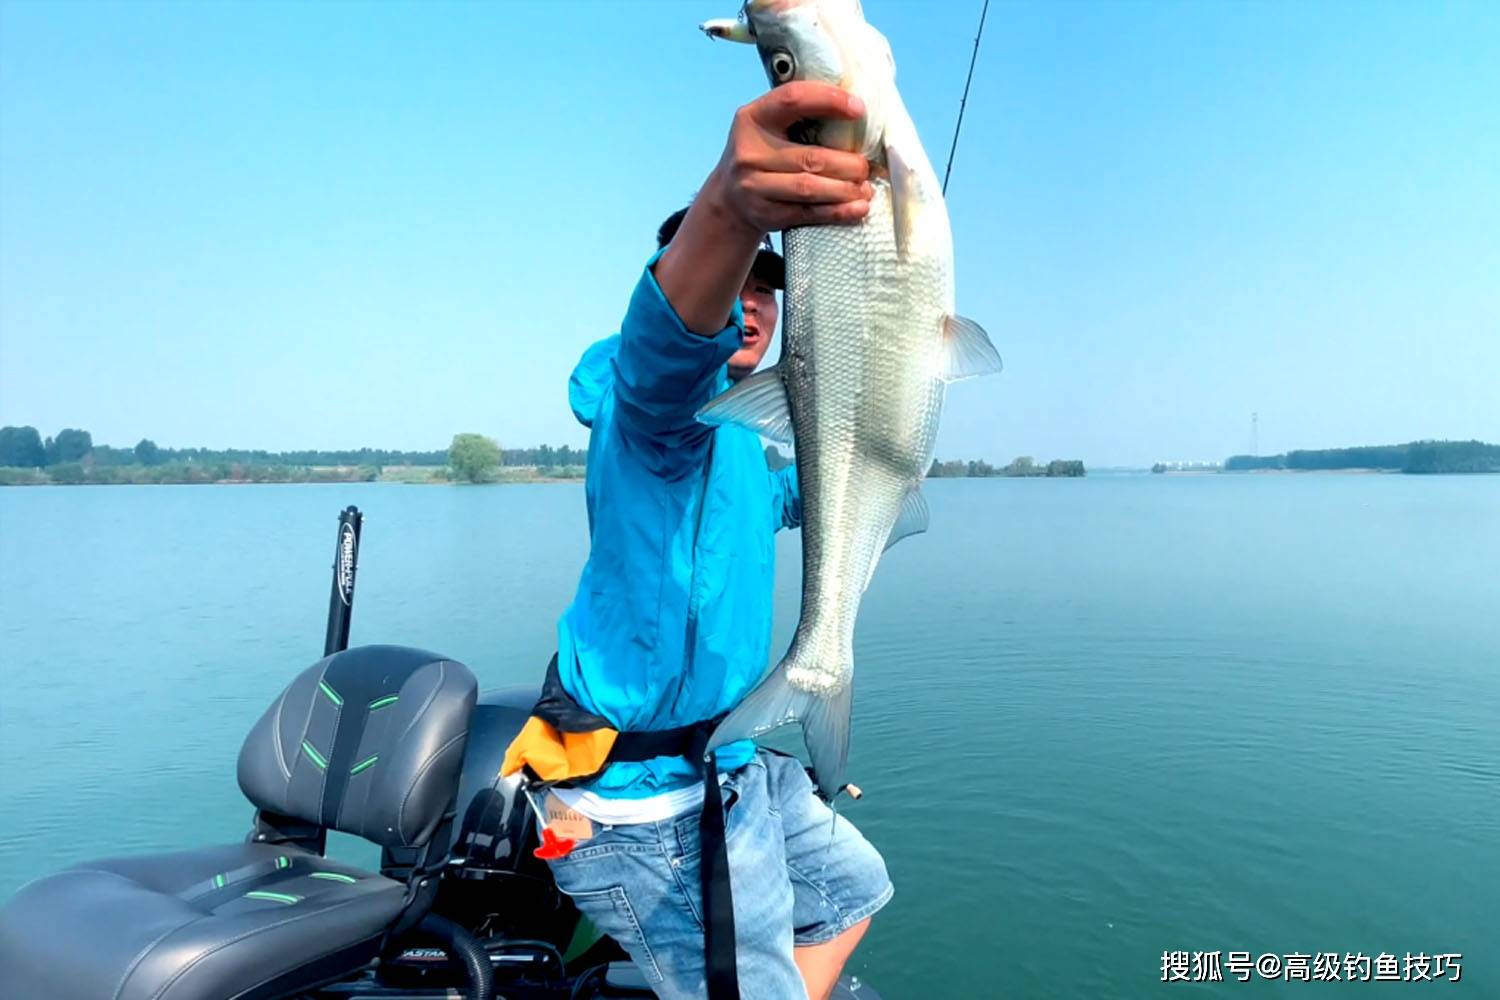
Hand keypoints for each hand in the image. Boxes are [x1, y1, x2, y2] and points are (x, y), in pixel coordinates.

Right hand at [709, 81, 873, 233]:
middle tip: (866, 166)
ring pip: (810, 188)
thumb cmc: (762, 155)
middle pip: (810, 156)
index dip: (829, 100)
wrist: (729, 199)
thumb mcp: (768, 127)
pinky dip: (838, 211)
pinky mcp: (765, 214)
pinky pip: (808, 213)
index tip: (859, 109)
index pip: (793, 99)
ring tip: (865, 187)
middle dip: (848, 163)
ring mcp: (754, 186)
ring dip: (846, 189)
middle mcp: (749, 152)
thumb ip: (800, 115)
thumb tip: (856, 112)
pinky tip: (858, 208)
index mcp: (752, 118)